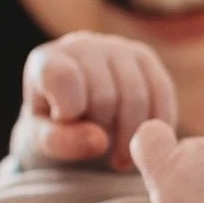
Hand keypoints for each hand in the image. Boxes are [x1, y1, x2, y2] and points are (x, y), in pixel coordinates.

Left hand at [11, 32, 176, 173]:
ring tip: (119, 157)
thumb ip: (59, 142)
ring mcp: (117, 47)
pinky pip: (161, 93)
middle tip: (98, 148)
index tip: (68, 126)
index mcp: (45, 61)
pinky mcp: (144, 57)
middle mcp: (82, 46)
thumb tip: (100, 141)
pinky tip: (142, 144)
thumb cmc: (52, 126)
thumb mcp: (42, 140)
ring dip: (131, 136)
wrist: (74, 110)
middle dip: (103, 130)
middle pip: (105, 96)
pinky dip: (156, 126)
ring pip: (136, 96)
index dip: (69, 110)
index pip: (61, 77)